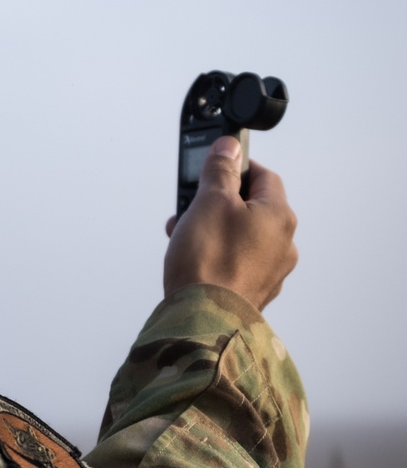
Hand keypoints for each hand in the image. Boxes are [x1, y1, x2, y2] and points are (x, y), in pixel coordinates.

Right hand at [163, 137, 297, 309]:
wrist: (202, 320)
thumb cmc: (209, 262)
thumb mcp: (209, 201)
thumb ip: (221, 170)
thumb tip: (229, 147)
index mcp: (279, 216)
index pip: (264, 175)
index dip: (236, 167)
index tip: (213, 167)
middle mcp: (282, 244)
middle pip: (250, 207)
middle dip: (216, 202)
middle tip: (191, 205)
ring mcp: (270, 272)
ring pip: (240, 236)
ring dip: (212, 229)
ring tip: (184, 235)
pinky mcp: (252, 292)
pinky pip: (234, 262)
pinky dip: (215, 255)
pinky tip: (192, 260)